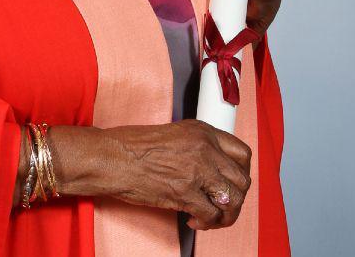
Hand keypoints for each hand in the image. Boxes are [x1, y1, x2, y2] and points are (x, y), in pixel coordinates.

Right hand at [98, 120, 252, 229]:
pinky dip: (207, 223)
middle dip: (236, 198)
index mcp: (203, 132)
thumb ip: (197, 148)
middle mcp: (205, 148)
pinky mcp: (185, 193)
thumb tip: (211, 170)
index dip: (242, 174)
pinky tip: (195, 222)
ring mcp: (197, 170)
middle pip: (242, 180)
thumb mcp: (174, 135)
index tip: (234, 184)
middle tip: (223, 206)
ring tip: (212, 219)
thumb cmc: (132, 147)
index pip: (242, 153)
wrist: (111, 158)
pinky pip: (212, 215)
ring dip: (226, 215)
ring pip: (232, 199)